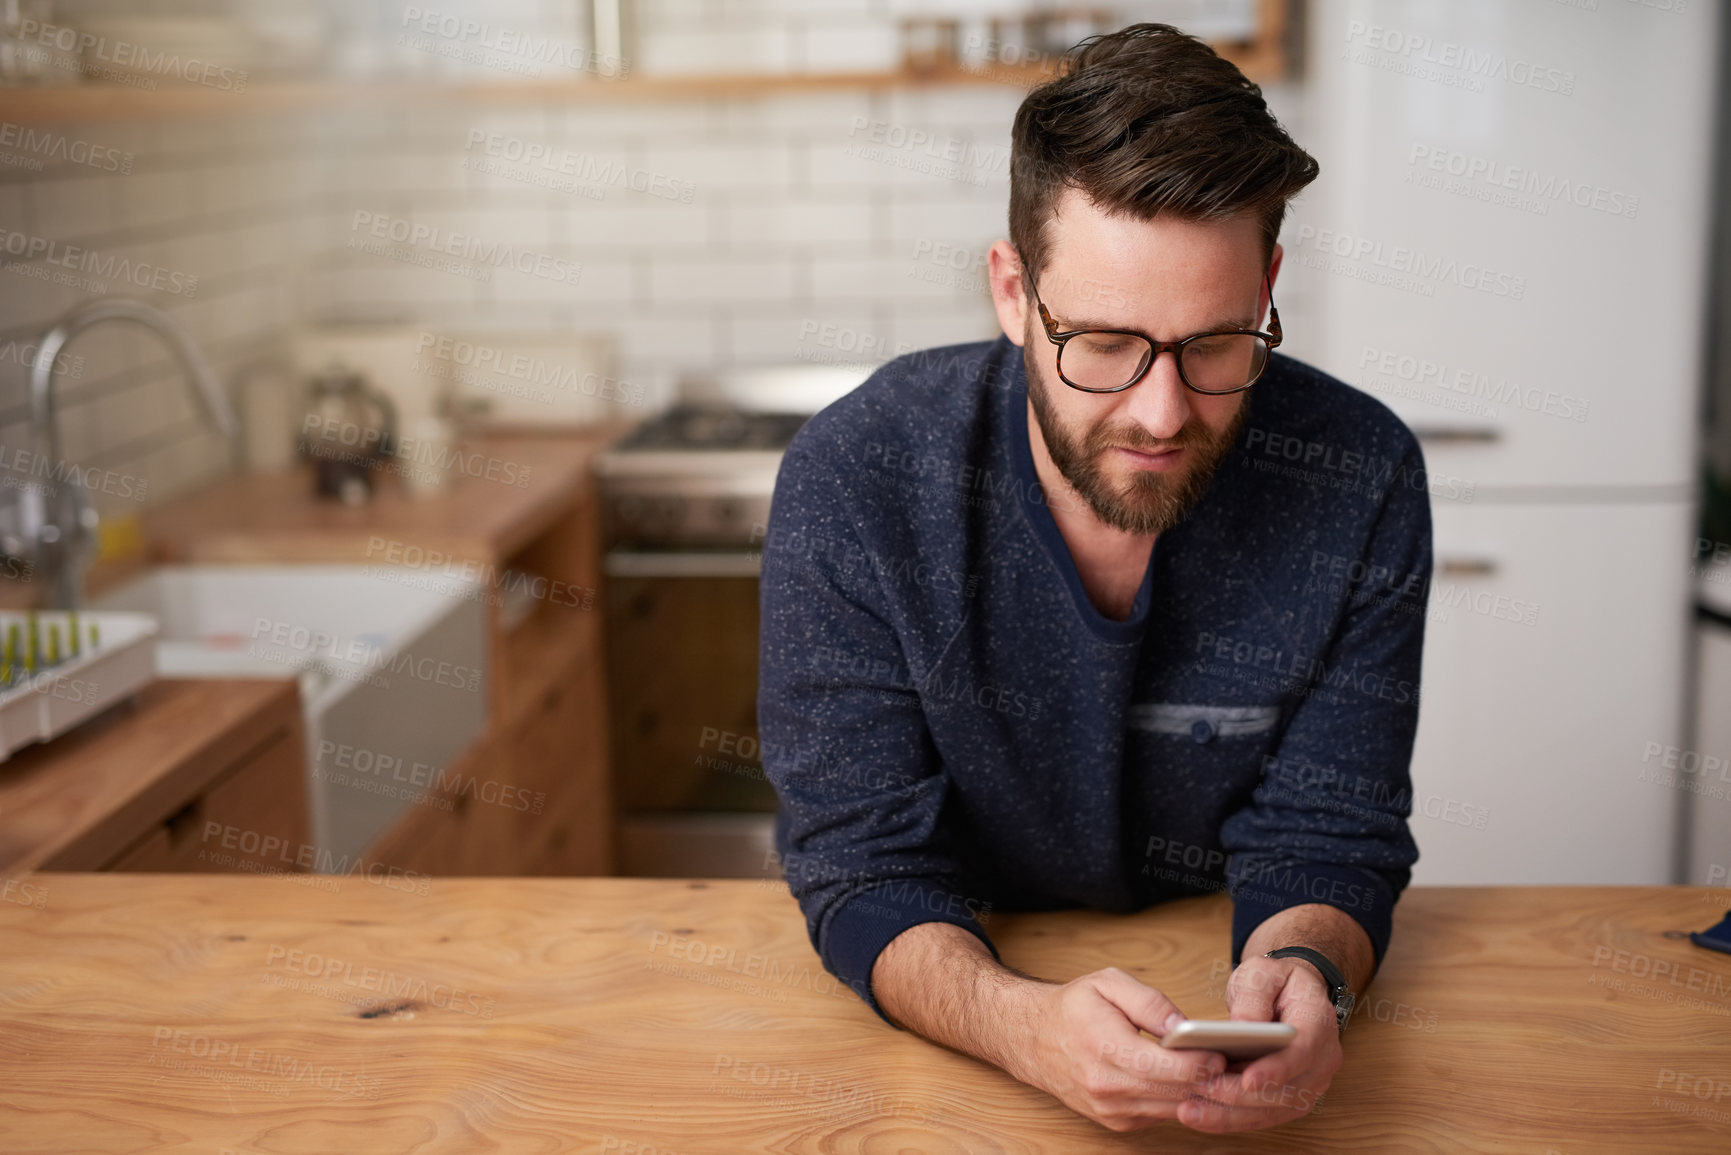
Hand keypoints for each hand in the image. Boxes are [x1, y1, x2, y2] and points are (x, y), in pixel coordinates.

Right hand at [1012, 966, 1227, 1132]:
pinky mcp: (1116, 1121)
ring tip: (1226, 1072)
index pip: (1166, 1068)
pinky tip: (1195, 1081)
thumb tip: (1184, 1026)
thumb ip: (1150, 1002)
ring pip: (1172, 1109)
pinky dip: (1180, 1099)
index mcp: (1105, 1049)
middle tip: (1241, 1063)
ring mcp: (1111, 1110)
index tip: (1224, 1052)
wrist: (1031, 1038)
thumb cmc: (1072, 1007)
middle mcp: (1107, 1087)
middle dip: (1211, 1080)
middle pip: (1175, 1093)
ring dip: (1201, 1093)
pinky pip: (1161, 1114)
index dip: (1201, 1063)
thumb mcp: (1108, 983)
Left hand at [1176, 955, 1342, 1131]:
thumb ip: (1254, 996)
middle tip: (1203, 1089)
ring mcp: (1311, 1082)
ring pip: (1274, 1109)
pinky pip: (1264, 1115)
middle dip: (1242, 1095)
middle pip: (1287, 1089)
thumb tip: (1242, 1025)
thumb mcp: (1262, 972)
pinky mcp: (1293, 1098)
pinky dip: (1232, 1119)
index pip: (1303, 1051)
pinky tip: (1200, 1116)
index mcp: (1319, 1022)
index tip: (1248, 1079)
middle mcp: (1322, 1059)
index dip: (1277, 1068)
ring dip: (1232, 1115)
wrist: (1289, 994)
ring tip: (1191, 1110)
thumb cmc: (1275, 981)